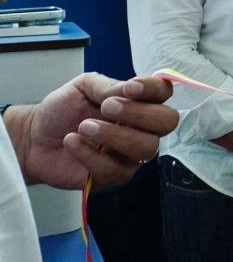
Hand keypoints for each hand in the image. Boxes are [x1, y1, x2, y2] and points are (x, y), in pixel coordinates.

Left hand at [16, 74, 176, 189]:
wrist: (35, 138)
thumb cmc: (62, 110)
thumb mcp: (83, 86)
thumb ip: (107, 85)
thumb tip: (128, 90)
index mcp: (139, 101)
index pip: (164, 92)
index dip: (153, 89)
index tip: (129, 87)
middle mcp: (142, 127)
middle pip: (167, 121)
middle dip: (139, 113)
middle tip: (106, 108)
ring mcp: (131, 153)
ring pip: (146, 148)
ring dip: (115, 135)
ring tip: (84, 127)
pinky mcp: (114, 176)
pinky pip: (115, 169)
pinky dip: (90, 154)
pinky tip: (72, 142)